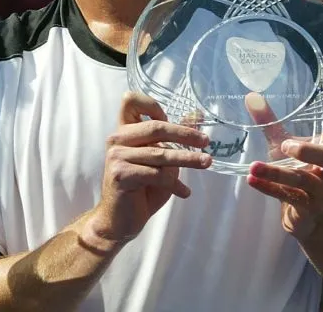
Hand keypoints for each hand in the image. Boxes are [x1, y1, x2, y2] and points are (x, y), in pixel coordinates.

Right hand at [86, 92, 211, 249]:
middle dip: (184, 134)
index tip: (176, 118)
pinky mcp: (120, 175)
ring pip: (160, 153)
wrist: (120, 219)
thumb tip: (196, 115)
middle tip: (206, 142)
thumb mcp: (160, 160)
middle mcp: (117, 139)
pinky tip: (184, 193)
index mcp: (124, 131)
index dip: (153, 104)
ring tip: (206, 163)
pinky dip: (174, 184)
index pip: (131, 102)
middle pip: (155, 126)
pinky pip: (155, 175)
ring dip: (187, 159)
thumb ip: (173, 138)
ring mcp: (116, 157)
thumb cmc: (141, 188)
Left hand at [244, 93, 322, 239]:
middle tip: (286, 146)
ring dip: (277, 173)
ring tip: (254, 166)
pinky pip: (290, 196)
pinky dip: (269, 188)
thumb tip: (251, 97)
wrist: (302, 214)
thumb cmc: (297, 169)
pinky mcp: (308, 207)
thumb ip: (270, 122)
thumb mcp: (283, 144)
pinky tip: (252, 180)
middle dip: (309, 152)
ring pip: (304, 180)